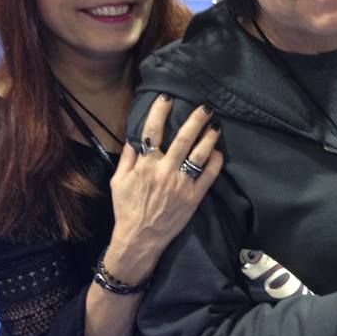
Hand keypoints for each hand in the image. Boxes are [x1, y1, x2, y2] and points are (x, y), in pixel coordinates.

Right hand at [105, 96, 222, 283]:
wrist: (140, 238)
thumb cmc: (127, 209)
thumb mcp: (117, 181)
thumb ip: (127, 158)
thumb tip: (135, 137)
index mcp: (145, 165)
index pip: (153, 131)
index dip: (160, 112)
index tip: (167, 97)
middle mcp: (165, 171)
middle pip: (183, 139)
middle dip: (195, 120)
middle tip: (205, 106)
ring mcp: (181, 184)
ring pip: (199, 155)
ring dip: (209, 138)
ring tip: (215, 126)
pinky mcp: (194, 197)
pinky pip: (209, 175)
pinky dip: (216, 162)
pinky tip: (219, 152)